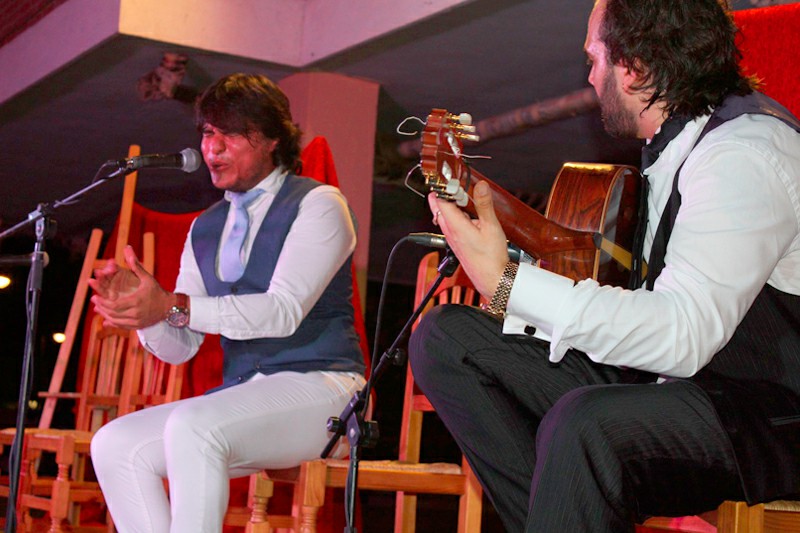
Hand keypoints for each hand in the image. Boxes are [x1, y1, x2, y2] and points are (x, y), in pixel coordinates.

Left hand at [88, 245, 172, 329]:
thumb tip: (127, 248)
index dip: (103, 302)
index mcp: (137, 301)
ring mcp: (137, 322)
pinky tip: (106, 319)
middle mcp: (136, 313)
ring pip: (116, 321)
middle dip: (101, 307)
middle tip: (94, 300)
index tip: (95, 296)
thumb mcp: (147, 278)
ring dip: (105, 315)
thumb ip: (135, 264)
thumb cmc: (157, 291)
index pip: (114, 305)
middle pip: (113, 313)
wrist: (169, 307)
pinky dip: (112, 323)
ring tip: (98, 308)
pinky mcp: (138, 326)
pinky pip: (121, 326)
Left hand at [429, 180, 509, 299]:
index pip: (440, 200)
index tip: (446, 174)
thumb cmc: (491, 258)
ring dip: (451, 204)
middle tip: (453, 180)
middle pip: (439, 207)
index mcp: (455, 226)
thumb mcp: (491, 227)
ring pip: (445, 215)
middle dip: (444, 193)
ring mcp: (452, 238)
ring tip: (463, 193)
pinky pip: (451, 224)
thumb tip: (480, 185)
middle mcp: (449, 232)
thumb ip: (484, 204)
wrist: (492, 279)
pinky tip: (469, 213)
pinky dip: (456, 214)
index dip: (441, 186)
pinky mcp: (457, 243)